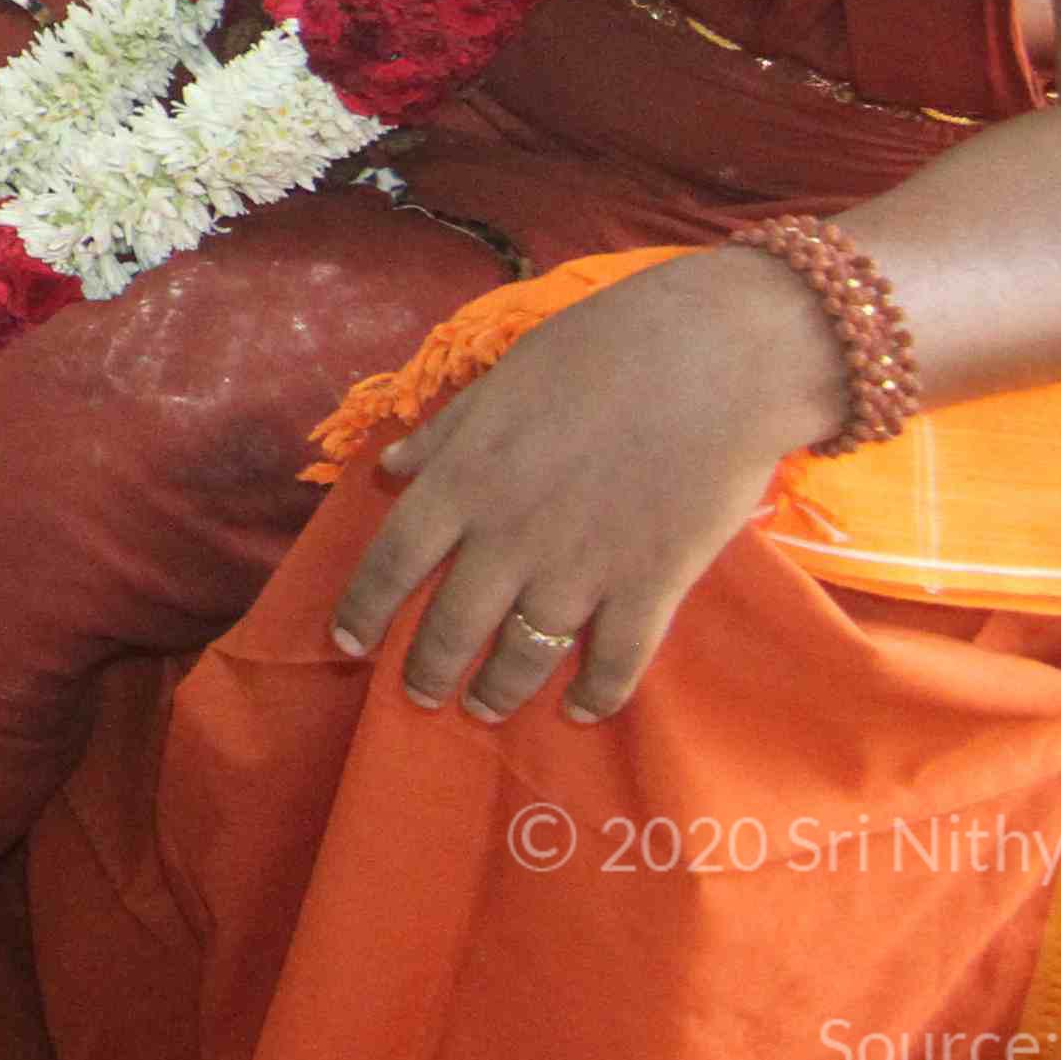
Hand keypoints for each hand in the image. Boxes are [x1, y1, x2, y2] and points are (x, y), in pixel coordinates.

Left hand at [321, 253, 841, 724]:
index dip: (363, 609)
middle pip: (451, 626)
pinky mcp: (649, 588)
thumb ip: (446, 433)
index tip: (346, 642)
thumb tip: (390, 467)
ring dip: (498, 692)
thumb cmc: (603, 349)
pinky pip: (614, 664)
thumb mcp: (504, 379)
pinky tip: (583, 710)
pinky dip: (595, 695)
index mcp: (466, 479)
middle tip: (419, 694)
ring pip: (523, 657)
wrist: (715, 357)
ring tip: (485, 708)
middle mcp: (509, 537)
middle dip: (428, 670)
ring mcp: (580, 570)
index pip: (392, 561)